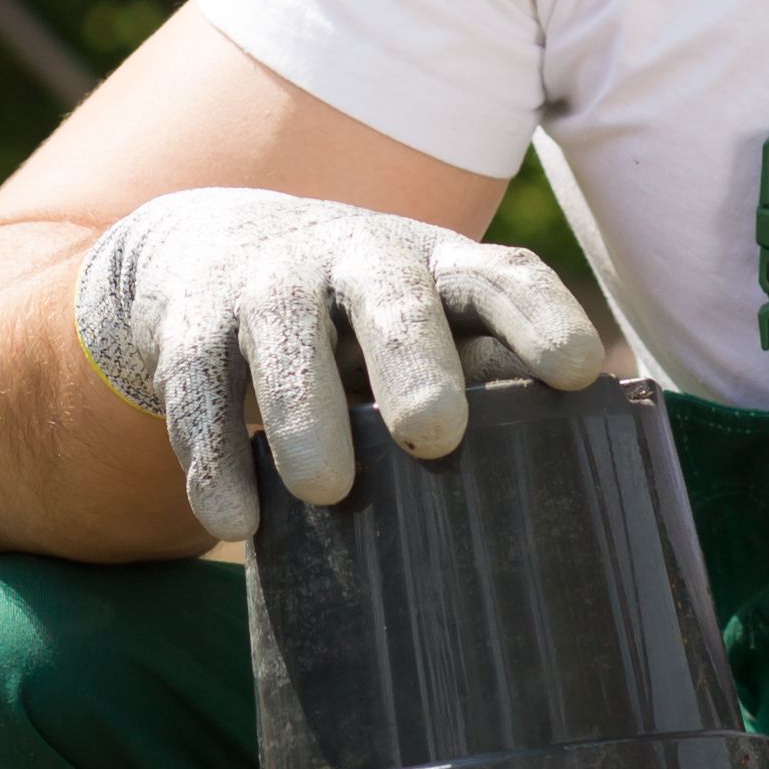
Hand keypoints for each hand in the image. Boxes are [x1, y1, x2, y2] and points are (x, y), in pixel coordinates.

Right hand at [72, 184, 606, 543]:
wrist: (213, 247)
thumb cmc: (360, 314)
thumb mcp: (428, 320)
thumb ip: (484, 369)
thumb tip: (575, 459)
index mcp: (434, 264)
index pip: (498, 275)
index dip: (539, 317)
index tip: (575, 372)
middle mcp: (352, 258)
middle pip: (387, 296)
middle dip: (412, 359)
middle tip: (435, 433)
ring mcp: (266, 287)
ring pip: (282, 338)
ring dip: (304, 412)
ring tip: (326, 491)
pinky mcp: (193, 328)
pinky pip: (198, 390)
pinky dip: (214, 457)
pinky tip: (234, 521)